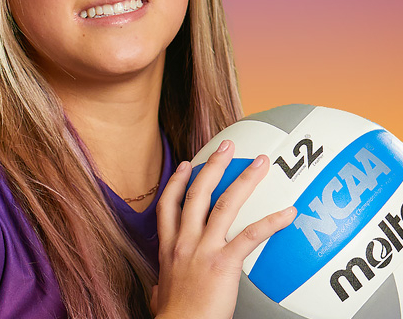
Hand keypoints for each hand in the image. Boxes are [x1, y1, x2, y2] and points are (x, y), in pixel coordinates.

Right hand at [153, 140, 295, 318]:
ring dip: (243, 180)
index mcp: (169, 246)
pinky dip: (271, 222)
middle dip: (212, 165)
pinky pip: (251, 236)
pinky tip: (287, 213)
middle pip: (197, 193)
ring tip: (258, 163)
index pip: (169, 204)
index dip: (177, 181)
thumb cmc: (174, 318)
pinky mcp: (223, 262)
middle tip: (226, 146)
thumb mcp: (161, 294)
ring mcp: (203, 248)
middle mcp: (184, 240)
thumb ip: (162, 284)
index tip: (185, 165)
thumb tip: (160, 288)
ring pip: (223, 204)